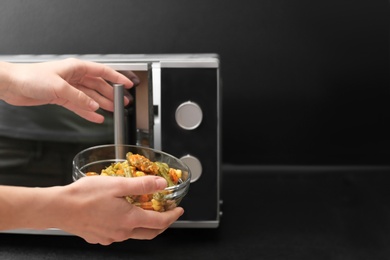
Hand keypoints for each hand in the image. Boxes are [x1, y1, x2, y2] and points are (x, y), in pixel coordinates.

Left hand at [0, 58, 134, 122]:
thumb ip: (80, 98)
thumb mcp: (59, 87)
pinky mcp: (61, 98)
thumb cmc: (31, 77)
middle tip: (123, 103)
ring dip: (102, 104)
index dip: (117, 78)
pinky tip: (96, 117)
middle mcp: (74, 77)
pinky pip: (80, 106)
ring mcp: (68, 88)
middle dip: (111, 94)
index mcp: (76, 68)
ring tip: (113, 111)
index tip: (128, 84)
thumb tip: (95, 106)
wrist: (12, 85)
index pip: (102, 72)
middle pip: (98, 86)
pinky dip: (88, 112)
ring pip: (90, 97)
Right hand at [57, 175, 183, 244]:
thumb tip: (161, 183)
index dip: (173, 216)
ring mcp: (111, 237)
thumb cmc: (85, 195)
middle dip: (163, 224)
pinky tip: (122, 215)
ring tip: (145, 211)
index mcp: (129, 218)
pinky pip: (120, 234)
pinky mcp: (100, 238)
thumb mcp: (117, 184)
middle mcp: (122, 232)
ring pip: (135, 234)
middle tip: (168, 214)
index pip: (160, 222)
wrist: (59, 208)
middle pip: (150, 232)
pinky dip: (128, 226)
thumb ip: (142, 185)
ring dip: (145, 224)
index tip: (179, 211)